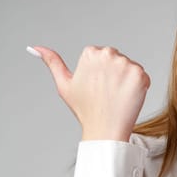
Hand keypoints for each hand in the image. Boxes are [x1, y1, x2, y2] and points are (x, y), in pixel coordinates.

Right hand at [33, 45, 149, 141]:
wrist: (105, 129)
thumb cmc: (85, 109)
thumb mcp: (64, 84)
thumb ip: (52, 62)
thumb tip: (34, 47)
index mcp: (91, 52)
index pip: (101, 56)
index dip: (99, 73)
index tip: (95, 87)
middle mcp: (109, 54)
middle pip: (117, 59)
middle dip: (114, 73)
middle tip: (106, 93)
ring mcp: (126, 64)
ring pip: (129, 68)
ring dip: (126, 80)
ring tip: (116, 96)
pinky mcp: (140, 75)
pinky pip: (142, 76)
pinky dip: (138, 87)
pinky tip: (127, 98)